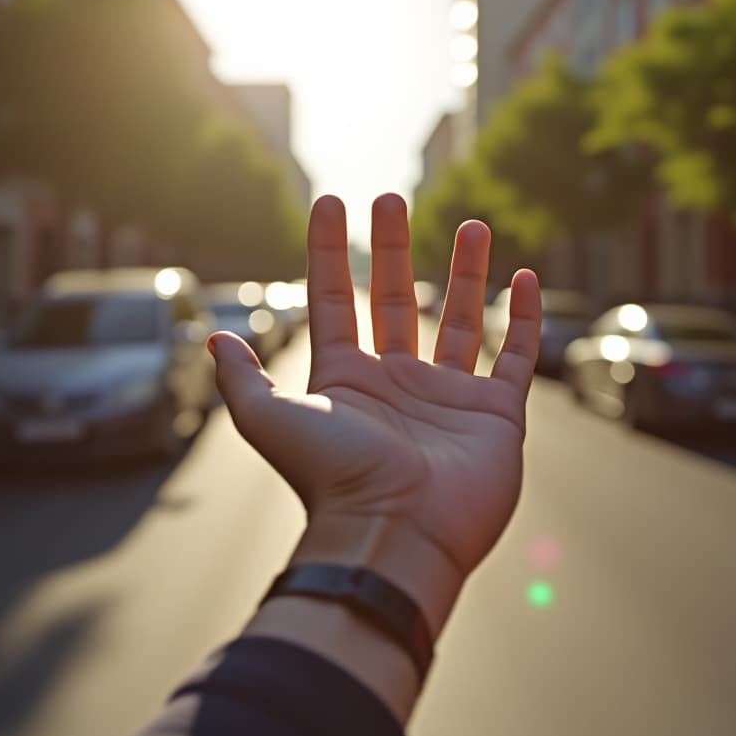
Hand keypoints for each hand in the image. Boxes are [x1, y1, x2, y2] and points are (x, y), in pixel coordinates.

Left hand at [209, 193, 540, 633]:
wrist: (395, 536)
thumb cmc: (332, 479)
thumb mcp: (270, 420)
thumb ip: (243, 378)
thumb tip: (212, 338)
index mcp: (346, 378)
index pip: (335, 300)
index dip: (328, 252)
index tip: (331, 203)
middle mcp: (396, 382)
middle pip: (395, 299)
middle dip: (393, 248)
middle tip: (391, 199)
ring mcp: (449, 396)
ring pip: (460, 320)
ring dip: (466, 272)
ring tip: (472, 224)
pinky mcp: (495, 413)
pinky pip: (514, 356)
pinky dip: (521, 320)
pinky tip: (523, 280)